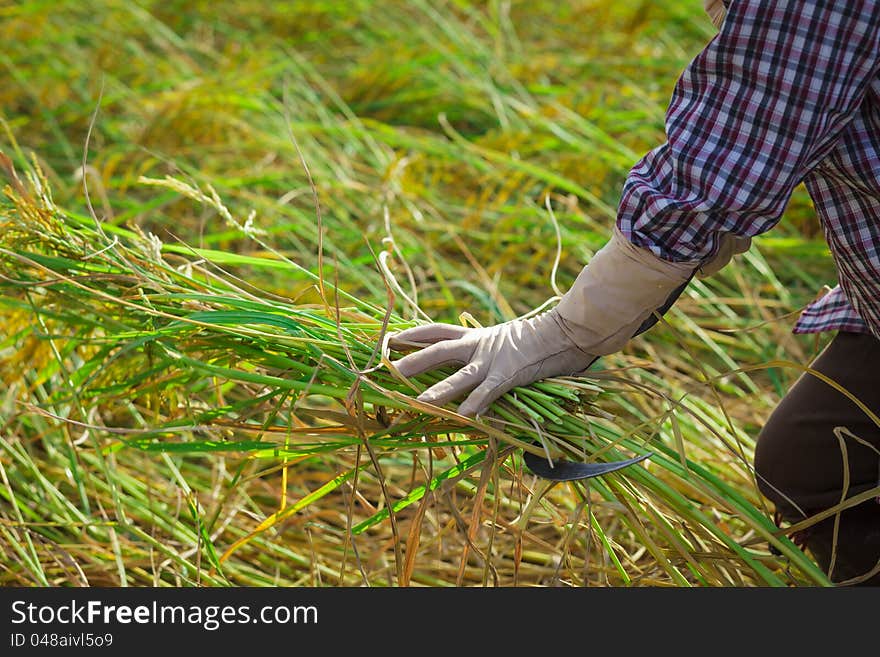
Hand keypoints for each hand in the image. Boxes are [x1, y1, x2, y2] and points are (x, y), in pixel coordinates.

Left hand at [389, 310, 596, 416]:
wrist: (564, 332)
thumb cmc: (537, 338)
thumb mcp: (503, 340)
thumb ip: (484, 350)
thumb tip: (469, 361)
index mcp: (476, 335)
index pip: (437, 331)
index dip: (412, 334)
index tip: (390, 337)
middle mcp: (478, 345)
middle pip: (438, 350)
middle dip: (412, 359)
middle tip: (387, 367)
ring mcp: (492, 360)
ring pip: (459, 375)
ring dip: (438, 390)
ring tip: (418, 402)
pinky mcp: (509, 375)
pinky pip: (489, 391)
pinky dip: (476, 403)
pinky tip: (465, 416)